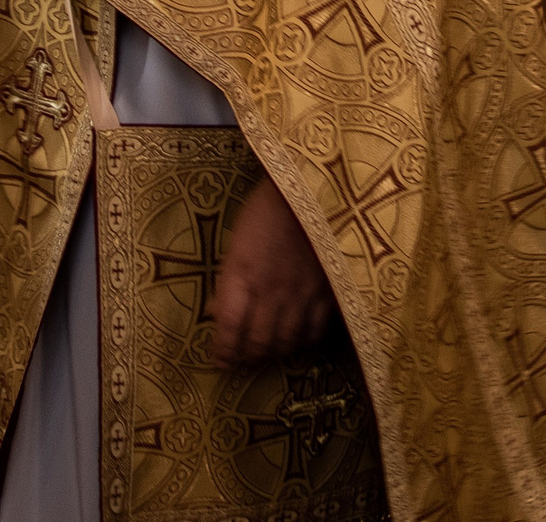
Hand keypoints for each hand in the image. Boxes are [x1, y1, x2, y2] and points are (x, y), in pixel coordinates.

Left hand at [211, 176, 336, 367]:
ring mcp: (302, 293)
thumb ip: (229, 279)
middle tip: (244, 359)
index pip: (228, 327)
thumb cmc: (269, 207)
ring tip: (269, 351)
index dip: (222, 351)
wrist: (315, 185)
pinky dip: (305, 340)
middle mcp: (271, 291)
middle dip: (247, 357)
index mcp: (242, 274)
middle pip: (257, 342)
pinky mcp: (329, 291)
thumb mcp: (238, 240)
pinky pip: (316, 330)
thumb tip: (216, 310)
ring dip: (274, 352)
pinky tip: (299, 336)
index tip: (220, 360)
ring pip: (286, 342)